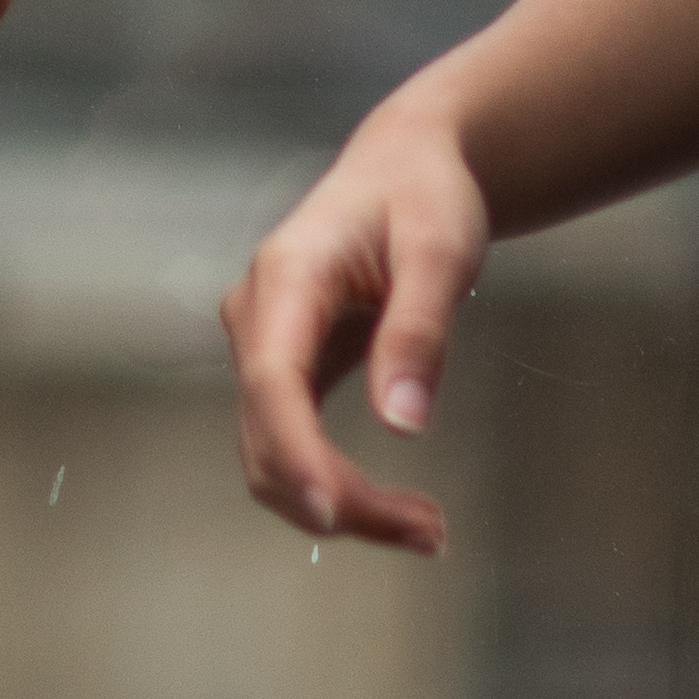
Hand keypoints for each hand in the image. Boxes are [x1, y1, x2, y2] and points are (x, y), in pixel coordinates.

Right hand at [224, 94, 491, 555]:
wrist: (404, 164)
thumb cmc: (424, 195)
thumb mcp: (442, 249)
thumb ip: (419, 330)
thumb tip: (403, 426)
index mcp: (287, 275)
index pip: (273, 381)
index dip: (297, 453)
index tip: (338, 514)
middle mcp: (256, 315)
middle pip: (269, 438)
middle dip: (340, 501)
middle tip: (435, 534)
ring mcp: (260, 345)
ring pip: (273, 456)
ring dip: (341, 506)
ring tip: (430, 530)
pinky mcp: (279, 369)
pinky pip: (290, 445)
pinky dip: (337, 486)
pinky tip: (397, 510)